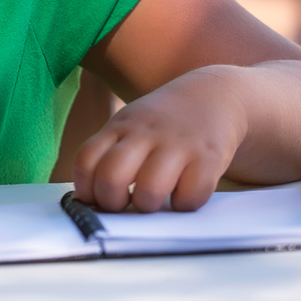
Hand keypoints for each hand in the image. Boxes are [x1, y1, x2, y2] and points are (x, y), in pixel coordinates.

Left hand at [72, 69, 247, 212]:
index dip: (86, 189)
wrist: (215, 94)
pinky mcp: (208, 158)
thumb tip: (88, 200)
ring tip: (154, 200)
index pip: (87, 160)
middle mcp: (146, 133)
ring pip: (149, 190)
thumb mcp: (131, 126)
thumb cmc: (164, 123)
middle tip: (124, 204)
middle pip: (111, 177)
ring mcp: (177, 145)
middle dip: (112, 203)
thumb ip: (109, 155)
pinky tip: (183, 194)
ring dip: (147, 205)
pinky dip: (183, 205)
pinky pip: (189, 197)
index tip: (96, 199)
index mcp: (120, 126)